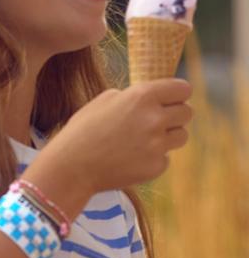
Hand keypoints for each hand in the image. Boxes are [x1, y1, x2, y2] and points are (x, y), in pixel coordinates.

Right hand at [35, 79, 192, 209]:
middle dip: (175, 116)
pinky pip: (165, 160)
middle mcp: (155, 118)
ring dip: (168, 138)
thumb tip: (152, 98)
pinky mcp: (155, 167)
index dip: (178, 95)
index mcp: (143, 95)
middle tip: (158, 123)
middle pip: (187, 113)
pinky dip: (152, 160)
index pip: (183, 89)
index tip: (171, 100)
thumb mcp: (104, 100)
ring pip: (181, 136)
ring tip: (144, 142)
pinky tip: (131, 160)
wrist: (70, 168)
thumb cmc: (82, 131)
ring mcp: (157, 145)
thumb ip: (133, 95)